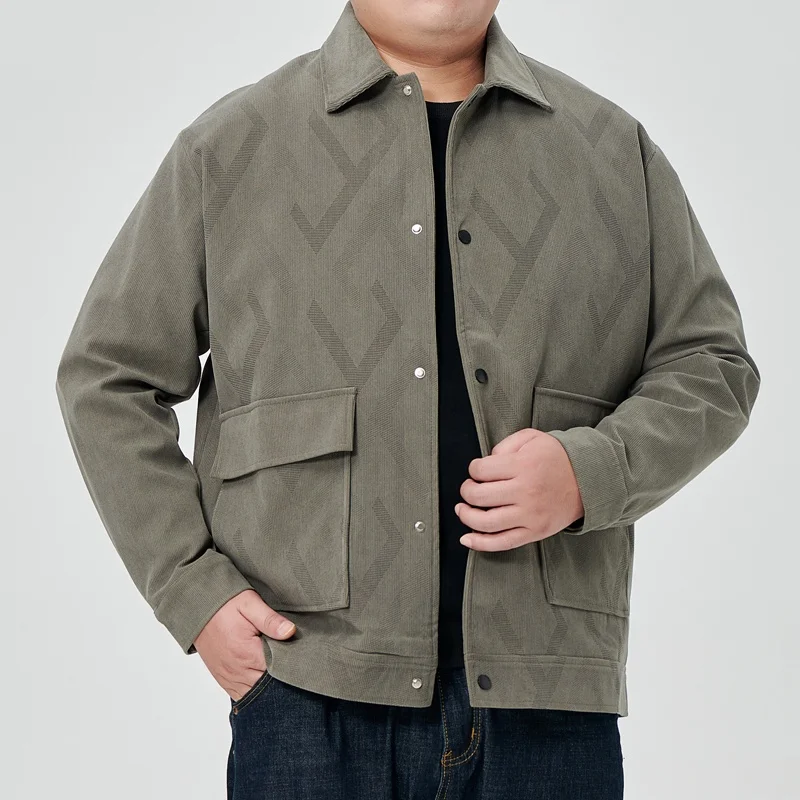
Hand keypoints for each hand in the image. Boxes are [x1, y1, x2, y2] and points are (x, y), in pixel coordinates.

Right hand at [193, 589, 295, 700]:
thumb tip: (291, 632)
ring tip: (279, 669)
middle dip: (283, 677)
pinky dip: (254, 689)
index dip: (292, 665)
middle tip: (293, 661)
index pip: (279, 671)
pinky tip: (262, 675)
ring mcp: (229, 678)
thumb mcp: (249, 604)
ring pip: (255, 694)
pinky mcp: (223, 679)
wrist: (196, 607)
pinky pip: (241, 694)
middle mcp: (237, 671)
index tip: (302, 655)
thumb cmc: (224, 603)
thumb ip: (270, 620)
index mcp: (247, 653)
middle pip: (269, 686)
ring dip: (268, 685)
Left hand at [455, 428, 583, 551]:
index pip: (480, 471)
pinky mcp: (535, 532)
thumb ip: (505, 445)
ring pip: (486, 522)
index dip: (473, 469)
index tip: (477, 470)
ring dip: (466, 516)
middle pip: (479, 496)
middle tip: (469, 488)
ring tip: (463, 509)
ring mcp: (530, 515)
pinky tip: (467, 538)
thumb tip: (485, 463)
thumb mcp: (532, 438)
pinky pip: (502, 543)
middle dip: (466, 491)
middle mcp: (526, 492)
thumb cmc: (557, 457)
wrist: (590, 480)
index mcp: (523, 466)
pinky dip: (480, 543)